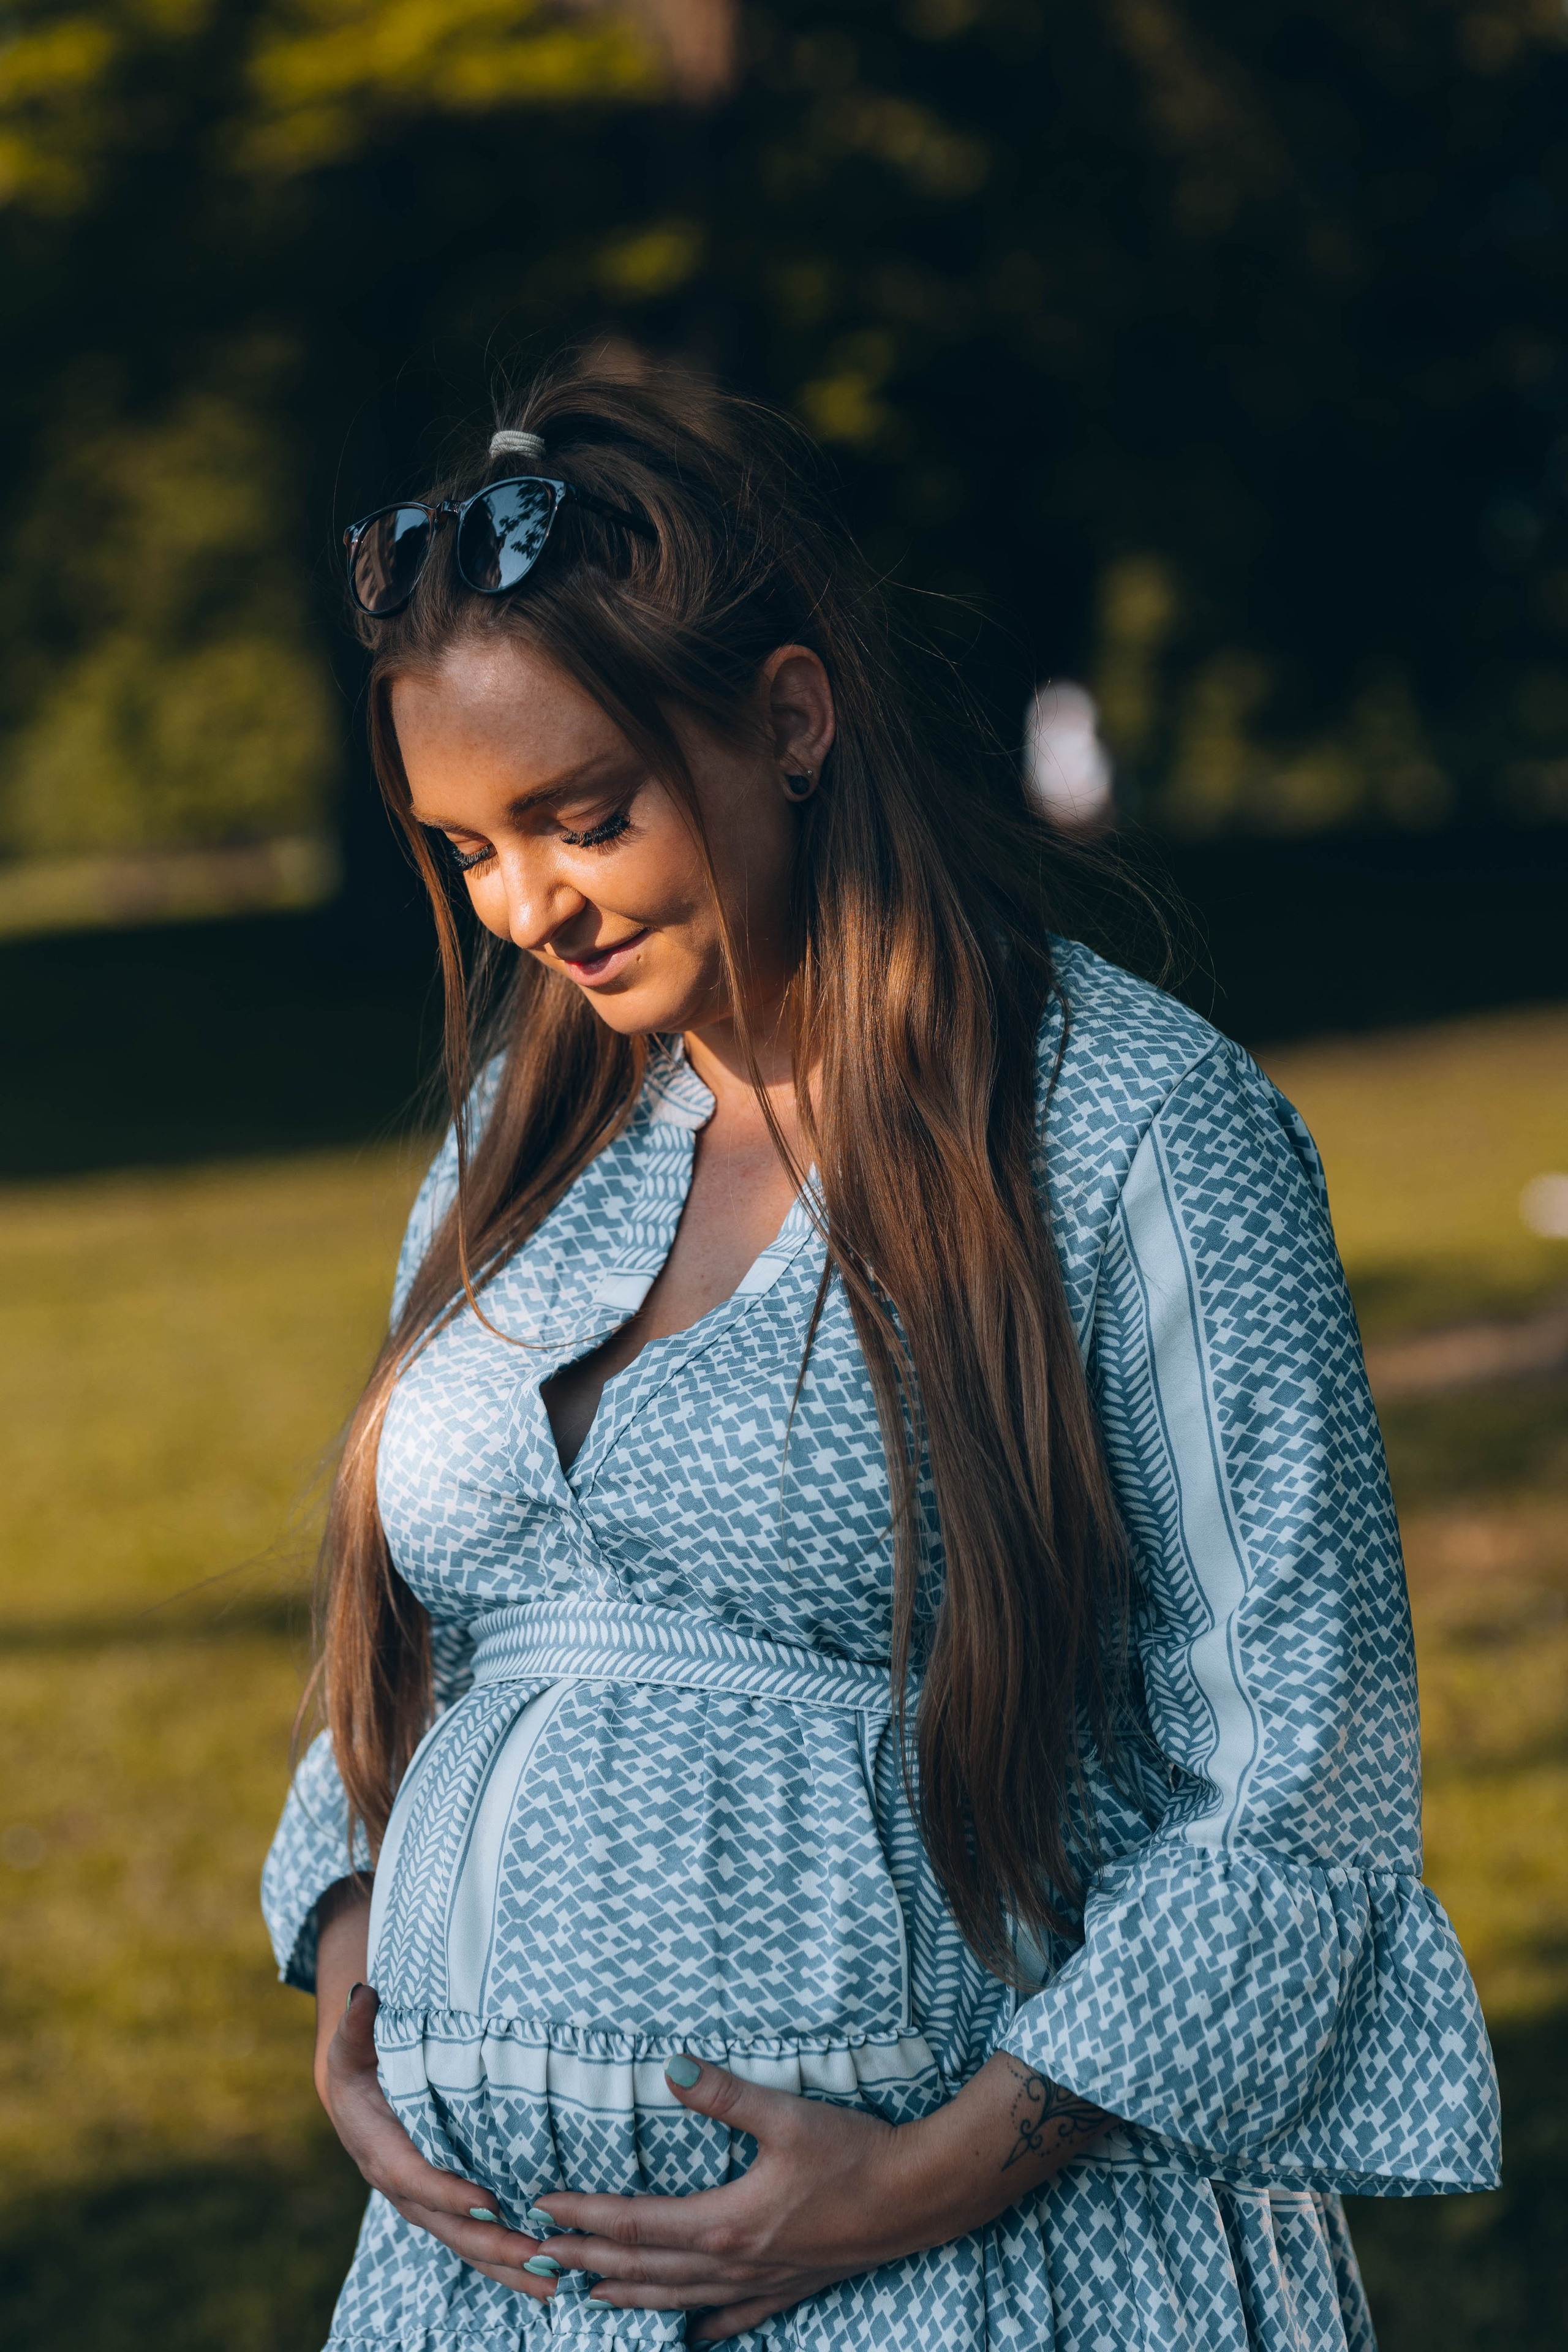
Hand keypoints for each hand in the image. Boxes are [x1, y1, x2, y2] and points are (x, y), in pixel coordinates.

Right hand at [312, 1888, 550, 2299]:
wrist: (353, 2096)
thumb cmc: (360, 2062)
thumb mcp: (353, 2042)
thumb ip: (357, 2024)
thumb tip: (365, 1996)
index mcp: (381, 2149)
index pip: (416, 2178)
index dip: (448, 2192)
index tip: (487, 2201)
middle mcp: (403, 2187)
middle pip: (448, 2226)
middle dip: (492, 2245)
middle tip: (539, 2256)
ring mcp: (424, 2205)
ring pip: (466, 2245)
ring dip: (508, 2267)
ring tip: (556, 2284)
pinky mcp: (444, 2208)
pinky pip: (474, 2242)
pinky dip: (506, 2263)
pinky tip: (546, 2276)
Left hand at [534, 2050, 1107, 2341]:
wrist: (919, 2197)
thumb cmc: (854, 2152)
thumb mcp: (785, 2114)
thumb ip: (723, 2093)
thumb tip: (670, 2065)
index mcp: (723, 2223)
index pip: (635, 2227)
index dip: (585, 2220)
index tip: (542, 2212)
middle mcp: (732, 2263)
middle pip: (643, 2272)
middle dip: (586, 2267)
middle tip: (536, 2262)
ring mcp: (761, 2283)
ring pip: (676, 2301)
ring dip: (626, 2300)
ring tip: (584, 2300)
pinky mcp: (790, 2287)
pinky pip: (733, 2317)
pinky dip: (700, 2325)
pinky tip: (689, 2335)